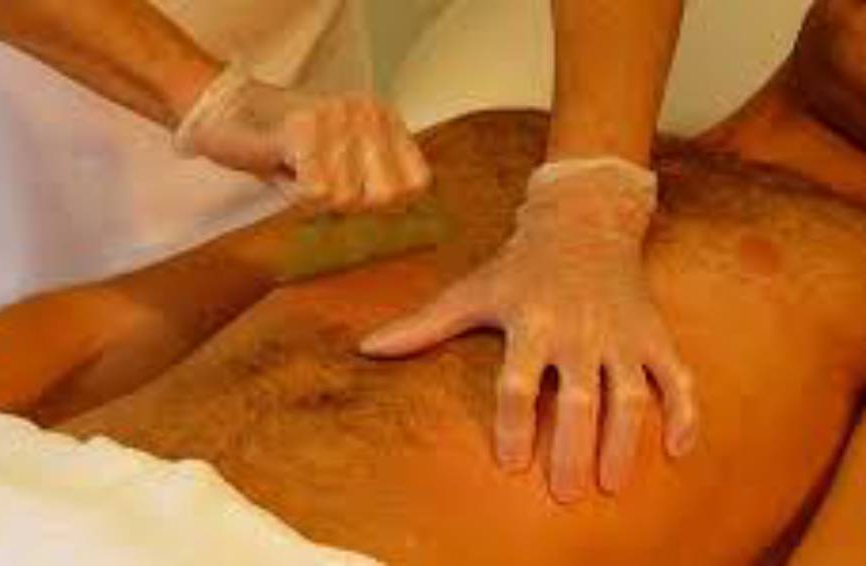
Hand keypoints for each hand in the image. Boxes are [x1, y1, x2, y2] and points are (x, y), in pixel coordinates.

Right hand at [174, 65, 431, 211]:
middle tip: (319, 184)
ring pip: (346, 199)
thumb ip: (372, 180)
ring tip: (296, 169)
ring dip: (314, 199)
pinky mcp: (305, 129)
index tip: (352, 195)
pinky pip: (315, 193)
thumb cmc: (282, 143)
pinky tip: (282, 168)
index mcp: (384, 117)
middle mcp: (367, 113)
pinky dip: (294, 194)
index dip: (385, 204)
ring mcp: (338, 117)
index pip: (415, 184)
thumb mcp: (341, 158)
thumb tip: (397, 222)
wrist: (224, 110)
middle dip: (350, 205)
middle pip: (386, 197)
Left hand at [358, 159, 697, 502]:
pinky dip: (685, 413)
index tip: (510, 464)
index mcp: (530, 322)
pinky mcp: (654, 334)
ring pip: (629, 396)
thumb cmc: (519, 266)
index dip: (513, 425)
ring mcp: (621, 335)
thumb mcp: (471, 291)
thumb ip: (423, 326)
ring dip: (624, 443)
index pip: (518, 384)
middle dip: (571, 449)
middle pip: (577, 400)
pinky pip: (677, 378)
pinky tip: (680, 451)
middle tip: (565, 494)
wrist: (583, 221)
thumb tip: (365, 349)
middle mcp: (578, 331)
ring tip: (610, 484)